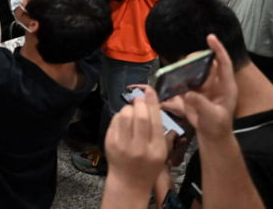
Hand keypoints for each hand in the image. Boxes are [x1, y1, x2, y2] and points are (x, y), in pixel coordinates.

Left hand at [103, 85, 169, 200]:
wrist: (129, 182)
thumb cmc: (148, 166)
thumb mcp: (162, 153)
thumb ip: (161, 132)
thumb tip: (154, 105)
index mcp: (157, 149)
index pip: (155, 121)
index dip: (152, 103)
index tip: (149, 90)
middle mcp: (140, 147)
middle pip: (140, 116)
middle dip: (139, 103)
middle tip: (139, 99)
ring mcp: (123, 145)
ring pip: (125, 116)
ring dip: (128, 108)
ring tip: (131, 111)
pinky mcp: (110, 142)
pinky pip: (115, 121)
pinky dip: (119, 116)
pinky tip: (123, 120)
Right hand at [161, 34, 235, 141]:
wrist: (211, 135)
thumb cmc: (217, 125)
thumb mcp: (212, 116)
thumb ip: (200, 103)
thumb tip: (188, 92)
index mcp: (226, 86)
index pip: (224, 63)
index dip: (218, 49)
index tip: (210, 37)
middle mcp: (215, 82)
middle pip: (206, 63)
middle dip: (196, 58)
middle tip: (184, 61)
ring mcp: (204, 86)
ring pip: (194, 69)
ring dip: (185, 67)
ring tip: (175, 68)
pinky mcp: (193, 90)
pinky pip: (185, 79)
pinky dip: (177, 76)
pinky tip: (169, 78)